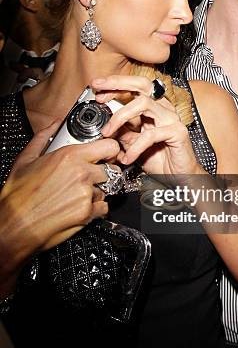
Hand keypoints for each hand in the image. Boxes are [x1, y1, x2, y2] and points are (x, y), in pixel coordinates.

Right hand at [0, 121, 119, 294]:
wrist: (15, 224)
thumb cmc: (18, 194)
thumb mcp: (26, 159)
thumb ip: (44, 137)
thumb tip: (54, 123)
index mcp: (70, 156)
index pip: (109, 147)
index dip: (110, 151)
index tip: (107, 155)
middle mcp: (82, 173)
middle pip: (112, 169)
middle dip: (104, 173)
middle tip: (91, 177)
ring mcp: (87, 194)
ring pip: (106, 189)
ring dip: (97, 191)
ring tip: (77, 194)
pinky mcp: (88, 213)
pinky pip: (103, 207)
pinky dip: (95, 208)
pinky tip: (79, 207)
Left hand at [91, 75, 200, 177]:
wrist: (179, 178)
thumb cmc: (161, 161)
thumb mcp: (133, 145)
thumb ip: (122, 133)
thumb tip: (105, 124)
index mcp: (154, 108)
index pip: (135, 87)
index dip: (116, 84)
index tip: (97, 88)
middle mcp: (164, 109)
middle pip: (142, 84)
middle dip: (118, 83)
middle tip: (99, 87)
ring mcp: (172, 119)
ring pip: (144, 103)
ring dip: (120, 116)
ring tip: (107, 132)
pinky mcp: (178, 132)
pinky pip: (151, 135)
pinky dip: (135, 147)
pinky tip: (127, 157)